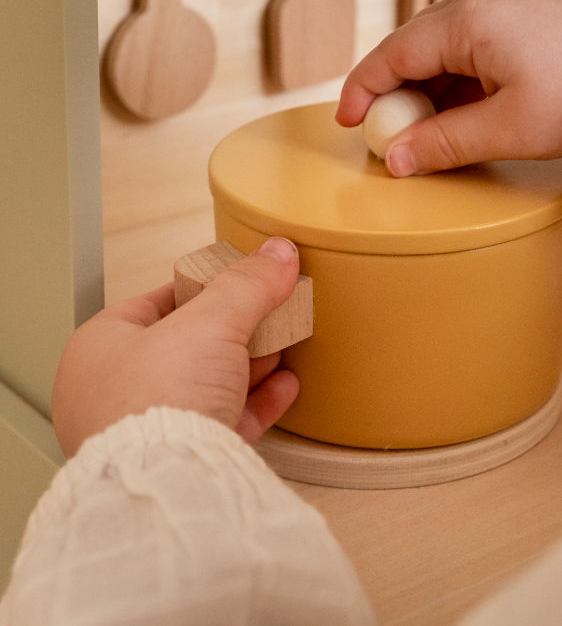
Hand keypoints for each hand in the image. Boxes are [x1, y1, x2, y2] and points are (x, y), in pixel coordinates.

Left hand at [52, 237, 301, 457]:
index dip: (200, 286)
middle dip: (232, 330)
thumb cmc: (158, 400)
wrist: (169, 485)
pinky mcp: (177, 463)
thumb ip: (248, 284)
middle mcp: (112, 393)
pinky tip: (284, 386)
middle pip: (185, 346)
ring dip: (249, 364)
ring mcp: (144, 432)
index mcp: (98, 349)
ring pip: (204, 386)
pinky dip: (255, 402)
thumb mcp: (212, 319)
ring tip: (284, 343)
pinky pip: (221, 423)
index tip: (236, 279)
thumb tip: (277, 253)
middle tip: (268, 311)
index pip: (153, 303)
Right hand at [337, 0, 561, 174]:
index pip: (395, 53)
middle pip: (417, 42)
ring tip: (432, 127)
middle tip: (390, 134)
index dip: (365, 89)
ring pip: (445, 37)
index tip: (349, 121)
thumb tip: (395, 160)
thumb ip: (445, 143)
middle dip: (399, 90)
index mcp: (471, 16)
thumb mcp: (510, 130)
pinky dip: (461, 65)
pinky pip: (474, 29)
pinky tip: (466, 101)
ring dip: (433, 80)